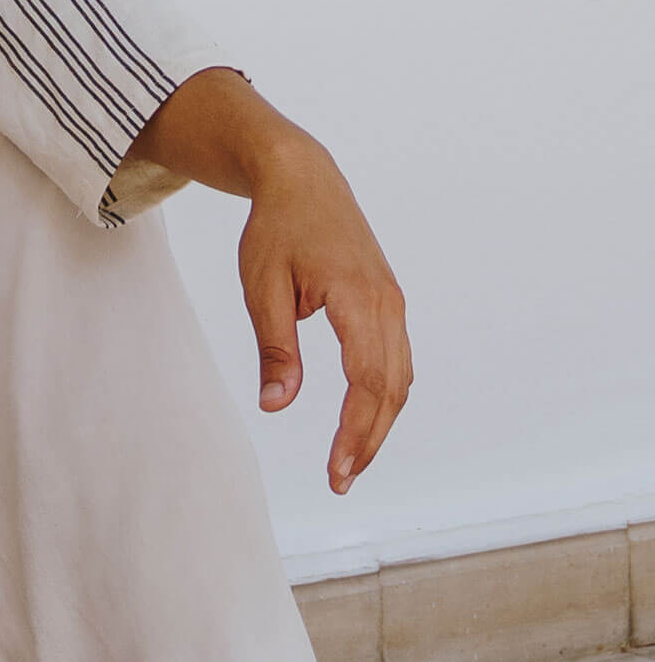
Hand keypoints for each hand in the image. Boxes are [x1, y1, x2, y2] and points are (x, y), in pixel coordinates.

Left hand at [123, 68, 411, 494]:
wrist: (303, 179)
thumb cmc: (277, 230)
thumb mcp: (262, 288)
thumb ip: (274, 348)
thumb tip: (277, 406)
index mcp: (356, 297)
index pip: (366, 380)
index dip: (355, 431)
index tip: (336, 471)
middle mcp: (386, 303)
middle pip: (391, 388)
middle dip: (369, 441)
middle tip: (340, 482)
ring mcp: (392, 304)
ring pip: (400, 379)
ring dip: (379, 425)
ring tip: (349, 464)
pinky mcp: (387, 304)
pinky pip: (396, 362)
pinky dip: (383, 398)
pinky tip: (362, 424)